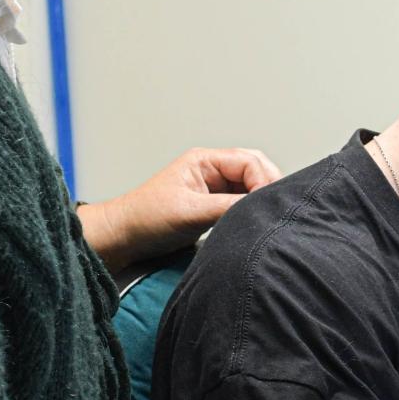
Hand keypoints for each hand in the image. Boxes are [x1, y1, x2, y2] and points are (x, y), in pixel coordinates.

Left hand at [85, 146, 284, 266]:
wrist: (124, 239)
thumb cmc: (145, 219)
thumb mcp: (190, 212)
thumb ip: (226, 208)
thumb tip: (260, 208)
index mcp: (205, 160)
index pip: (250, 162)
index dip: (264, 181)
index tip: (267, 204)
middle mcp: (213, 171)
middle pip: (256, 170)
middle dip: (268, 187)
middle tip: (274, 210)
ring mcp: (215, 189)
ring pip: (252, 188)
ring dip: (260, 200)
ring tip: (265, 218)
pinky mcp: (214, 207)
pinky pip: (243, 205)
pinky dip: (252, 212)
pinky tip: (254, 225)